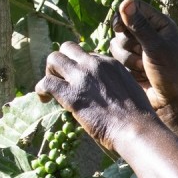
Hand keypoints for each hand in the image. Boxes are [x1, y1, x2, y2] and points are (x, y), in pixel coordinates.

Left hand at [35, 42, 157, 150]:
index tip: (79, 82)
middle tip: (60, 80)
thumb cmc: (137, 116)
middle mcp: (94, 64)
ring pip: (53, 59)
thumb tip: (104, 91)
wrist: (135, 128)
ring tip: (51, 88)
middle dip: (61, 62)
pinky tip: (44, 99)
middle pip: (67, 48)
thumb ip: (114, 83)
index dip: (79, 67)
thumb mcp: (129, 88)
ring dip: (49, 72)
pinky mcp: (71, 94)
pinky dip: (41, 89)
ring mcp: (82, 77)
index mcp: (110, 63)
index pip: (86, 55)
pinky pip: (46, 83)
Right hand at [110, 0, 177, 117]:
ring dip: (127, 57)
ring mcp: (138, 47)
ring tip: (142, 68)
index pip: (135, 7)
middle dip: (128, 42)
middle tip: (142, 54)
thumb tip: (125, 2)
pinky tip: (139, 74)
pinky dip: (126, 66)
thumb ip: (139, 26)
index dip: (123, 15)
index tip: (118, 27)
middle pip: (122, 26)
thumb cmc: (170, 72)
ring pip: (116, 43)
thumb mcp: (155, 47)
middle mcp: (148, 33)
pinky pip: (116, 57)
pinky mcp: (130, 61)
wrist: (169, 101)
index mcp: (159, 24)